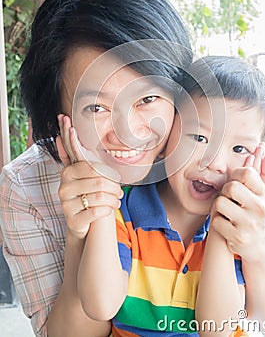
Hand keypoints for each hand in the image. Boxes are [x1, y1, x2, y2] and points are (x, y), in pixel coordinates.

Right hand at [56, 115, 122, 239]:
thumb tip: (63, 122)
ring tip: (117, 200)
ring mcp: (66, 204)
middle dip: (114, 187)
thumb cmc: (89, 192)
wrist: (85, 222)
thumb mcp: (86, 170)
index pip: (90, 165)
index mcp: (68, 172)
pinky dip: (107, 210)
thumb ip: (76, 148)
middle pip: (99, 181)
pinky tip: (109, 209)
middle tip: (121, 191)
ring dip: (113, 199)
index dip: (103, 168)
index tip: (113, 173)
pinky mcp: (72, 220)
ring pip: (99, 197)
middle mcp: (64, 187)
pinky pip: (97, 212)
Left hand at [211, 145, 264, 261]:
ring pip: (220, 203)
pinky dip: (217, 221)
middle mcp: (259, 209)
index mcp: (264, 195)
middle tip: (229, 198)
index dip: (235, 174)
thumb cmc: (258, 215)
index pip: (246, 173)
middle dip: (225, 191)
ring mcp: (248, 224)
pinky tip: (225, 224)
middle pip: (231, 187)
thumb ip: (264, 171)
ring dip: (219, 207)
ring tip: (227, 211)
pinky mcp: (237, 238)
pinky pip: (215, 221)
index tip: (234, 181)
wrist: (260, 249)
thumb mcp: (264, 194)